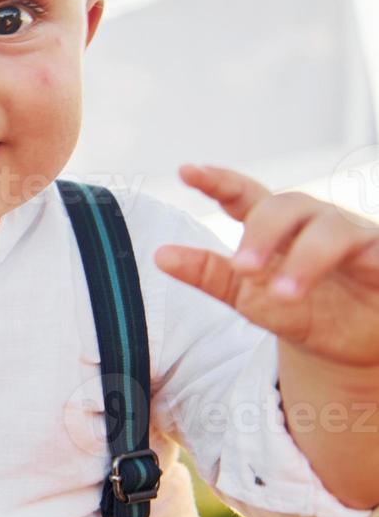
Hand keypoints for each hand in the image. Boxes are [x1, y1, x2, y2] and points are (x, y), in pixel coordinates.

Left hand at [154, 164, 378, 366]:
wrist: (358, 344)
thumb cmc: (304, 309)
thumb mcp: (251, 297)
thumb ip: (210, 274)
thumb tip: (160, 255)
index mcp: (278, 227)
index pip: (245, 196)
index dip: (218, 181)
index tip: (186, 171)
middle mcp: (316, 221)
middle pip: (286, 206)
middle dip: (262, 234)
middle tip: (243, 268)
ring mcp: (356, 236)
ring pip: (331, 230)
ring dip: (306, 261)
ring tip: (284, 295)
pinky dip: (373, 256)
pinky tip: (367, 267)